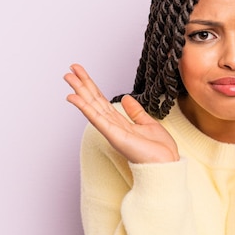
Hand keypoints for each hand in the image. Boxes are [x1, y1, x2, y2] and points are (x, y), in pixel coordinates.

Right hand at [64, 64, 179, 163]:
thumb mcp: (148, 124)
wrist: (166, 164)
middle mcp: (112, 126)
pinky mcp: (113, 135)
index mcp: (120, 122)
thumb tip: (126, 99)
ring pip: (91, 106)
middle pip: (93, 101)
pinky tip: (74, 98)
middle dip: (82, 84)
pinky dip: (84, 107)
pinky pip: (96, 118)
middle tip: (70, 70)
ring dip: (79, 91)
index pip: (101, 100)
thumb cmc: (159, 151)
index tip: (82, 73)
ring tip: (68, 77)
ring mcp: (111, 130)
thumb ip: (135, 112)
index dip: (92, 86)